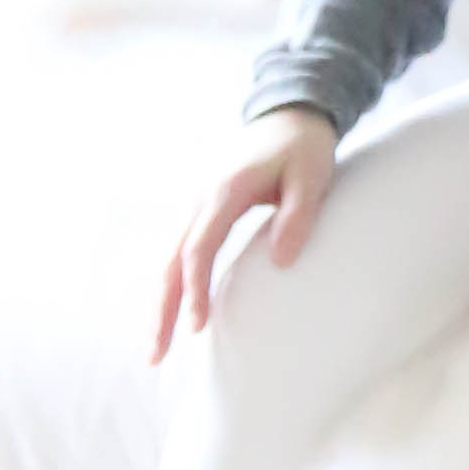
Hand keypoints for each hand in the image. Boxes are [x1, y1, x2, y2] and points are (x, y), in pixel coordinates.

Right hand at [153, 113, 338, 359]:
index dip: (195, 289)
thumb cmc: (303, 147)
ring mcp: (197, 206)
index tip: (196, 327)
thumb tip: (281, 262)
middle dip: (161, 310)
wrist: (289, 112)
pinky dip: (173, 287)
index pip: (200, 249)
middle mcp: (201, 200)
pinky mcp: (203, 212)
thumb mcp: (312, 175)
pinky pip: (181, 254)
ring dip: (161, 304)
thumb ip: (298, 215)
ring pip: (170, 261)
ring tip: (157, 351)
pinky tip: (174, 316)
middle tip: (155, 357)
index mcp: (224, 192)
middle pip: (171, 262)